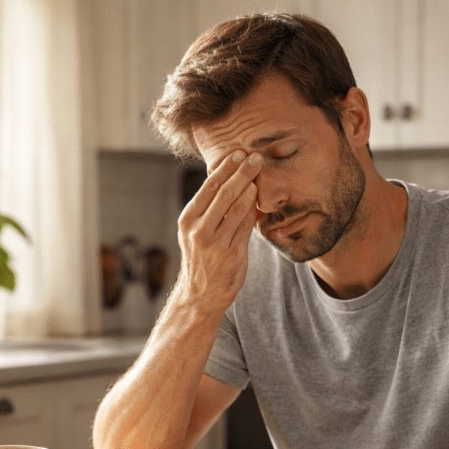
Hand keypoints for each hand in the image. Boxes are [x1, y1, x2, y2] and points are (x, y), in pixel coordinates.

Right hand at [175, 150, 261, 312]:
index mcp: (188, 219)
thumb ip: (209, 208)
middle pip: (223, 193)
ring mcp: (215, 242)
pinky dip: (253, 209)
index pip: (208, 187)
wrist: (201, 295)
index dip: (225, 168)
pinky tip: (260, 198)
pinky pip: (245, 226)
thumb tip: (225, 177)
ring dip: (250, 186)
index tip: (238, 153)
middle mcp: (199, 229)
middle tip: (255, 156)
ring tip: (259, 171)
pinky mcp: (231, 254)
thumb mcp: (196, 231)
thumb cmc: (202, 258)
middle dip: (241, 172)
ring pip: (235, 207)